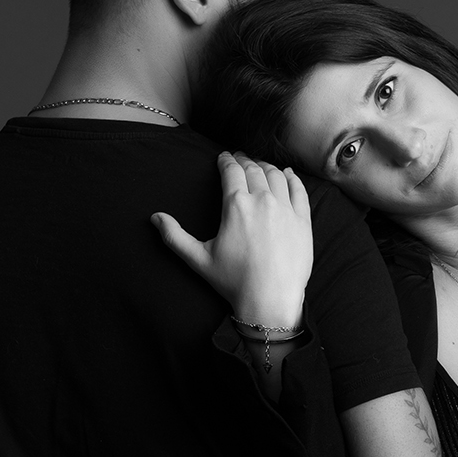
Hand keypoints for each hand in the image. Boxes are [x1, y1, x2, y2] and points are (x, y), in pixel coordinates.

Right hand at [151, 152, 311, 327]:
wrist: (269, 299)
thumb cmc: (233, 281)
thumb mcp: (198, 259)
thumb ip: (174, 236)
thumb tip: (155, 217)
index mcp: (236, 205)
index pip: (231, 171)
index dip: (226, 160)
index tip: (224, 157)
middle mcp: (262, 200)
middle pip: (254, 169)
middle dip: (245, 161)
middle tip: (240, 158)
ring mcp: (286, 209)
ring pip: (276, 176)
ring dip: (266, 167)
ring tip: (260, 166)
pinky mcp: (303, 221)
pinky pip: (299, 190)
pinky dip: (292, 178)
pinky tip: (287, 174)